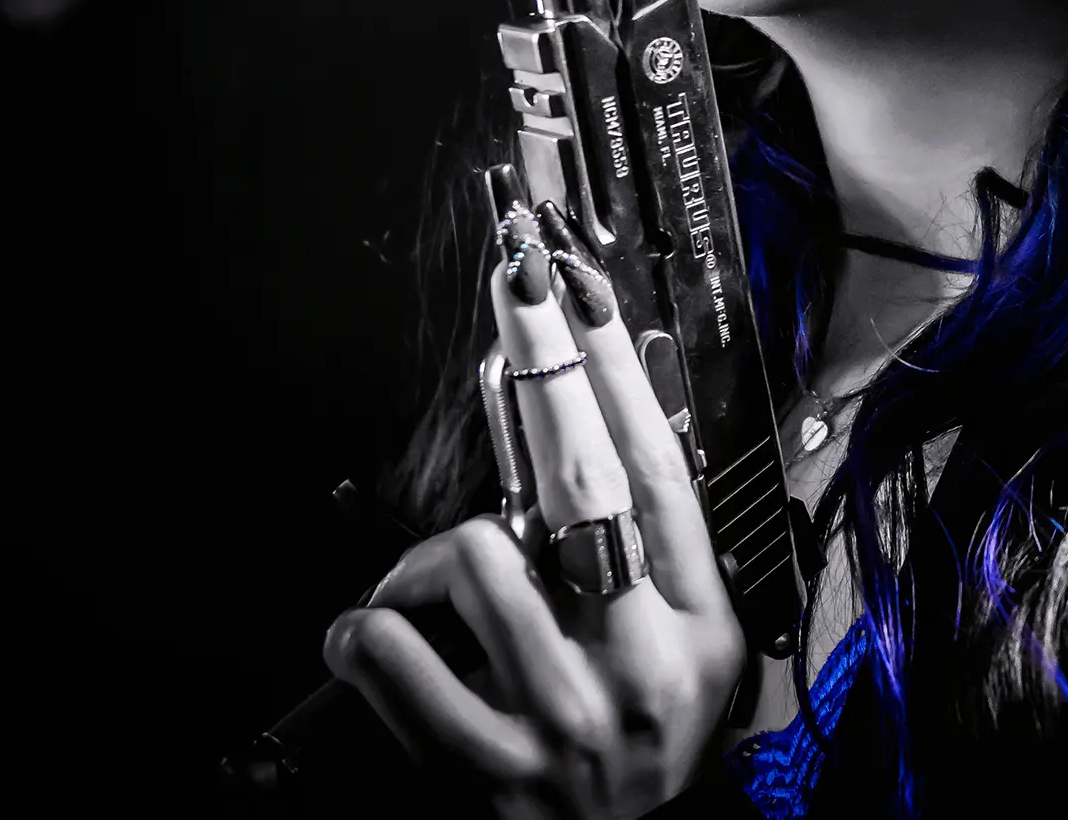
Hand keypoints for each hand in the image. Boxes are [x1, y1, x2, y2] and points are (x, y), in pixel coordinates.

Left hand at [325, 199, 746, 816]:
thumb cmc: (636, 748)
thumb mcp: (686, 657)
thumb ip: (654, 559)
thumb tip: (606, 420)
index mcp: (701, 625)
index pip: (664, 473)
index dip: (618, 375)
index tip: (582, 297)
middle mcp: (644, 666)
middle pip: (588, 488)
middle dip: (544, 378)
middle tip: (512, 299)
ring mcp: (568, 721)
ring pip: (478, 558)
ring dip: (426, 560)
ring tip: (419, 591)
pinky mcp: (491, 772)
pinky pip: (399, 658)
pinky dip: (366, 633)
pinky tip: (369, 638)